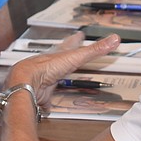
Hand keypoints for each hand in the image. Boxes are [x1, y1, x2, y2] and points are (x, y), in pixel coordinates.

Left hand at [4, 32, 121, 105]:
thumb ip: (96, 50)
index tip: (79, 34)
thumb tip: (116, 38)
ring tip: (56, 78)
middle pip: (59, 60)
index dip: (75, 40)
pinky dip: (47, 103)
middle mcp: (49, 66)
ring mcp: (44, 80)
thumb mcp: (76, 57)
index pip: (69, 44)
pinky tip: (48, 106)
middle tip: (67, 53)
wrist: (25, 83)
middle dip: (64, 57)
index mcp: (58, 55)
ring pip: (51, 79)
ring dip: (54, 79)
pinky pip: (45, 100)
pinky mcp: (40, 96)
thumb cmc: (47, 67)